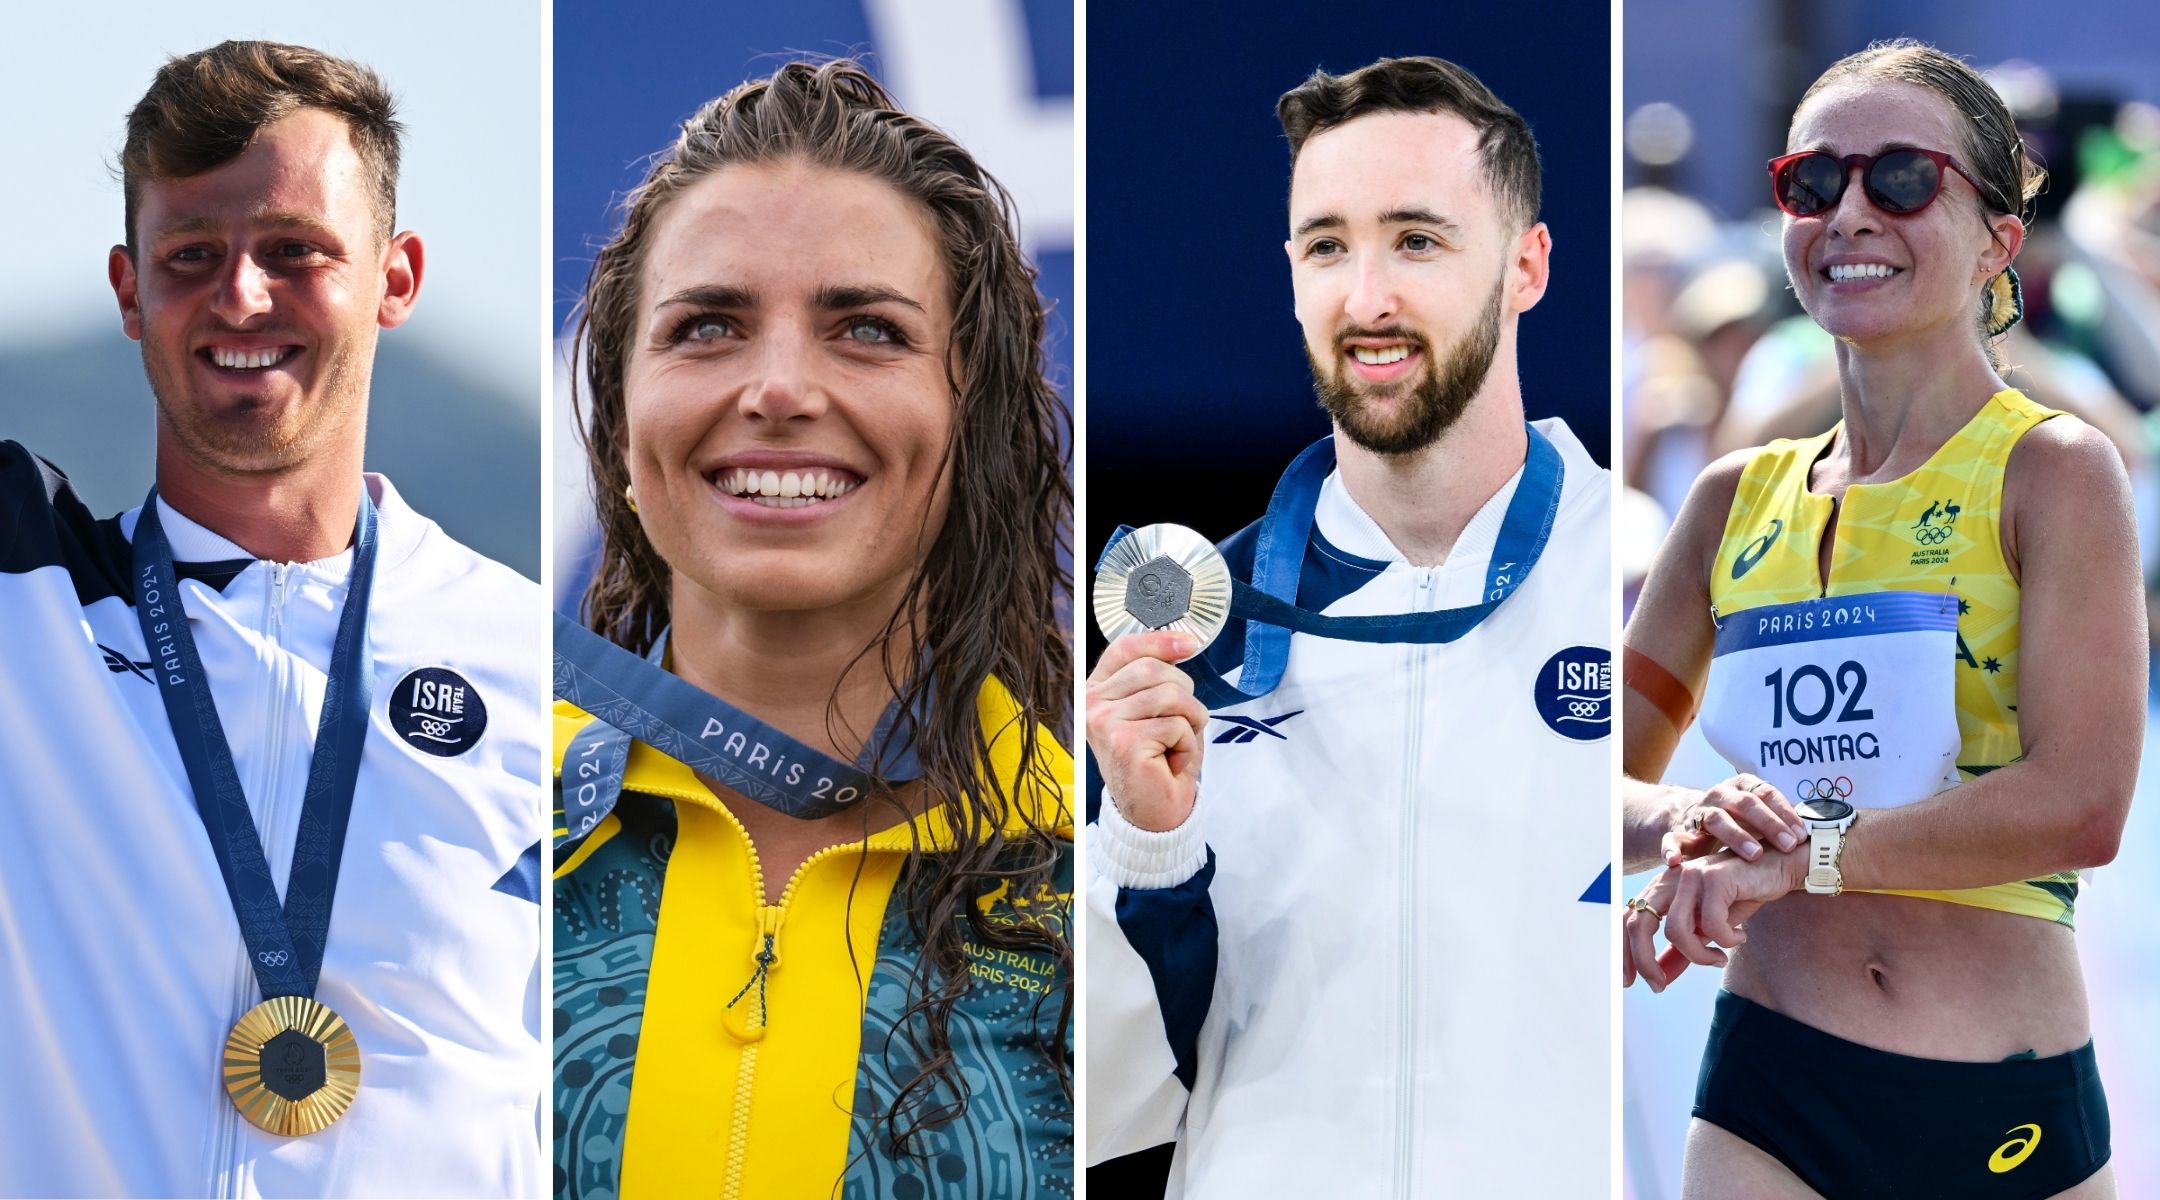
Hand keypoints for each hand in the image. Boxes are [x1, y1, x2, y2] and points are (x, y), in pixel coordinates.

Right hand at [1085, 631, 1210, 831]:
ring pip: (1170, 695)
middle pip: (1153, 668)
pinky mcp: (1123, 742)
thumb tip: (1184, 641)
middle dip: (1184, 695)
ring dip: (1189, 722)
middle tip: (1181, 725)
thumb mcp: (1159, 709)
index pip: (1125, 649)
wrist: (1156, 812)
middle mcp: (1092, 704)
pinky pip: (1176, 725)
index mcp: (1096, 691)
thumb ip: (1160, 676)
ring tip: (1175, 744)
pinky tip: (1170, 762)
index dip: (1160, 640)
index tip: (1190, 642)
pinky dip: (1186, 745)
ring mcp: (1103, 722)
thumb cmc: (1160, 762)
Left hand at [1622, 846, 1804, 991]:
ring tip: (1719, 959)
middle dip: (1644, 961)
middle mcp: (1669, 879)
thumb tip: (1661, 980)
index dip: (1623, 952)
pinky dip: (1726, 940)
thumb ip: (1683, 950)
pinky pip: (1711, 924)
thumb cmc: (1740, 896)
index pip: (1627, 919)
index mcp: (1661, 888)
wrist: (1777, 867)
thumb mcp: (1707, 927)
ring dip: (1698, 955)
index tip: (1628, 982)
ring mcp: (1690, 876)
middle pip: (1638, 923)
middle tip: (1658, 987)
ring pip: (1676, 930)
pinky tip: (1740, 937)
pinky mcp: (1715, 878)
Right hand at [1662, 774, 1806, 866]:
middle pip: (1744, 803)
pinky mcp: (1678, 830)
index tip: (1802, 835)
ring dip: (1736, 836)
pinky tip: (1677, 863)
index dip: (1785, 813)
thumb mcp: (1756, 815)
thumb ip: (1780, 819)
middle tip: (1788, 844)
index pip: (1766, 793)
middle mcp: (1719, 794)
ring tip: (1755, 854)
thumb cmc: (1734, 820)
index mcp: (1741, 786)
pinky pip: (1672, 838)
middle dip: (1768, 824)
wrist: (1685, 816)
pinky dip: (1672, 849)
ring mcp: (1697, 811)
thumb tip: (1821, 831)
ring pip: (1715, 819)